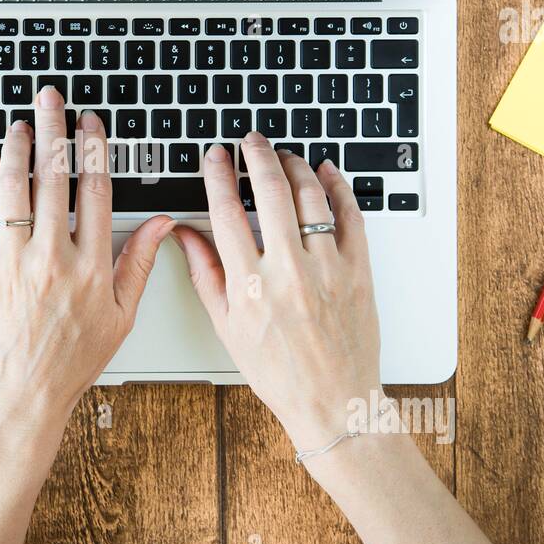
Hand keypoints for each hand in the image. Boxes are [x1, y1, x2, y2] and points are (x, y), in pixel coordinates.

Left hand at [0, 86, 173, 439]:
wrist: (21, 397)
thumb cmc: (71, 362)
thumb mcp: (120, 317)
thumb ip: (139, 264)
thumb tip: (162, 224)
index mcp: (91, 266)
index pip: (95, 189)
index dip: (93, 148)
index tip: (91, 123)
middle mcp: (51, 257)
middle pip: (54, 176)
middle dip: (55, 129)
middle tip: (52, 99)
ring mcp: (12, 261)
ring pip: (15, 187)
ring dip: (19, 147)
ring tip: (22, 122)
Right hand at [173, 134, 380, 447]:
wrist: (334, 402)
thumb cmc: (279, 372)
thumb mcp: (227, 327)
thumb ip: (204, 274)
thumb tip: (184, 235)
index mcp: (249, 285)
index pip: (226, 212)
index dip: (218, 175)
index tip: (215, 156)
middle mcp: (288, 271)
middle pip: (271, 191)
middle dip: (258, 155)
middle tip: (251, 141)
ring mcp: (328, 269)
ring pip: (311, 196)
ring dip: (296, 166)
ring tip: (285, 156)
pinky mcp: (359, 271)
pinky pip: (351, 216)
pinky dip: (339, 187)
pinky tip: (327, 173)